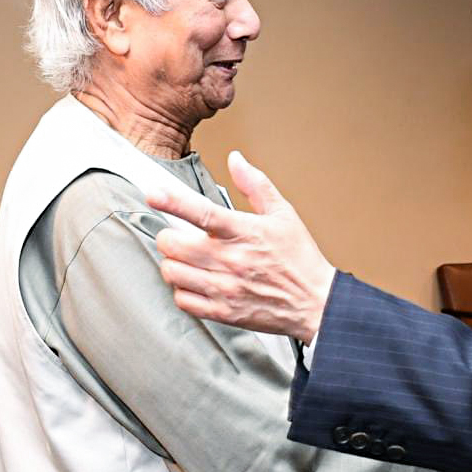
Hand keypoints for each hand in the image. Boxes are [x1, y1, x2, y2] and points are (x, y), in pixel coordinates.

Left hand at [148, 151, 335, 342]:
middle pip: (174, 245)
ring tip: (184, 260)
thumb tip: (236, 160)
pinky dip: (181, 291)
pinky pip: (183, 300)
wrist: (316, 303)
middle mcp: (231, 260)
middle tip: (177, 236)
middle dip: (168, 237)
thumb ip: (256, 185)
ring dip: (172, 264)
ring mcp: (225, 287)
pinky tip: (194, 283)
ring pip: (172, 273)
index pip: (201, 212)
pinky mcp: (223, 311)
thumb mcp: (283, 214)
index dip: (173, 201)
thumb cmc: (300, 259)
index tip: (155, 194)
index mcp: (244, 232)